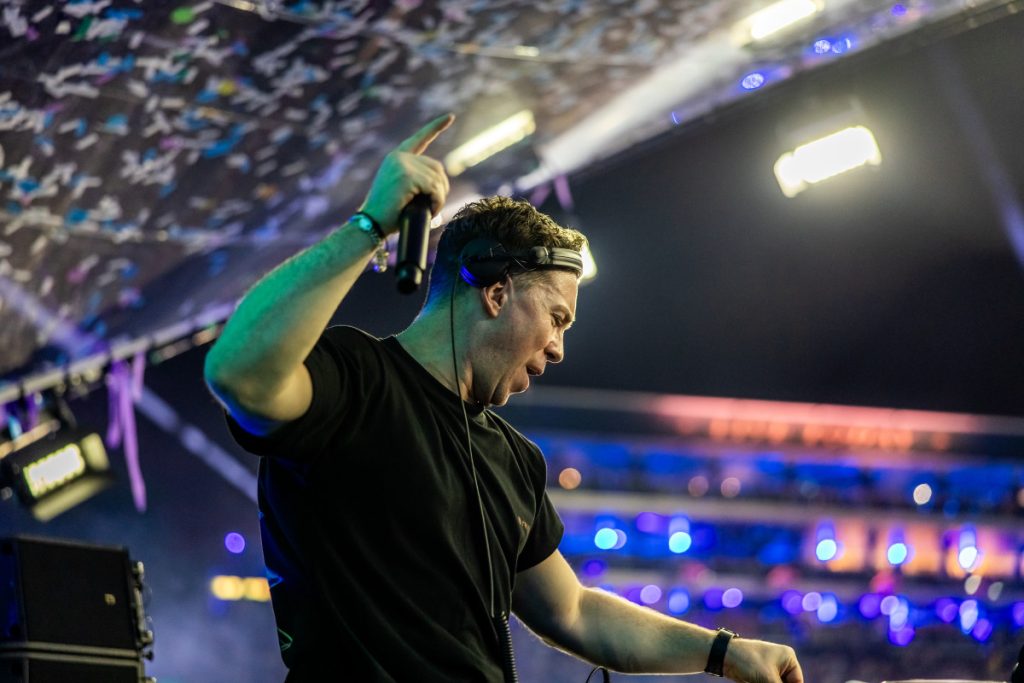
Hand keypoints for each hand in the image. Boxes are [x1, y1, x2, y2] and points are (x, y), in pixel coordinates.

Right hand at [358, 113, 454, 233]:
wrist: (372, 224)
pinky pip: (434, 188)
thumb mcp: (402, 190)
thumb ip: (417, 179)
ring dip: (439, 198)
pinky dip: (437, 201)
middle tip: (435, 205)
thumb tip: (440, 182)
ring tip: (430, 211)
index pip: (420, 139)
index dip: (436, 127)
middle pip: (436, 167)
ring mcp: (402, 164)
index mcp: (396, 158)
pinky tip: (431, 211)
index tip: (450, 116)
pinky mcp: (407, 176)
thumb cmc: (388, 214)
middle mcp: (399, 157)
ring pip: (437, 179)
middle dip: (441, 188)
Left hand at [724, 637, 803, 682]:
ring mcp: (770, 668)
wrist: (723, 656)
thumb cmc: (748, 662)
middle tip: (762, 681)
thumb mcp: (768, 679)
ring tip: (755, 679)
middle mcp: (781, 662)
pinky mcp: (760, 674)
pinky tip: (751, 681)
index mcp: (789, 658)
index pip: (797, 682)